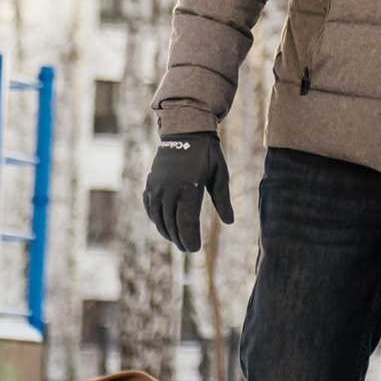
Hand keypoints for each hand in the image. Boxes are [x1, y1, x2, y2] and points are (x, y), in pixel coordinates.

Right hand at [143, 128, 232, 253]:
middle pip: (172, 225)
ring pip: (159, 220)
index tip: (195, 249)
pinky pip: (150, 208)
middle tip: (188, 248)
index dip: (190, 240)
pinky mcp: (149, 185)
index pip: (186, 224)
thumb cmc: (206, 153)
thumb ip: (223, 200)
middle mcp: (169, 190)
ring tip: (177, 240)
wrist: (184, 130)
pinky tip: (164, 224)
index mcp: (188, 188)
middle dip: (180, 240)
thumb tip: (230, 222)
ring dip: (167, 232)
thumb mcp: (220, 174)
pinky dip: (156, 219)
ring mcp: (156, 188)